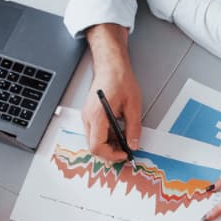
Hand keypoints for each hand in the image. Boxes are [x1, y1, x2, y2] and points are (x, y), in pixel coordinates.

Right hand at [81, 26, 141, 161]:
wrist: (110, 65)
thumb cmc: (119, 79)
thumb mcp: (133, 105)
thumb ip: (133, 127)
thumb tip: (133, 143)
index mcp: (98, 115)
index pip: (97, 146)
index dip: (111, 155)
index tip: (124, 154)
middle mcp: (88, 117)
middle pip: (93, 146)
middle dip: (109, 152)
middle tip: (125, 151)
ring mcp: (87, 115)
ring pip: (93, 140)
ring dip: (108, 145)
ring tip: (124, 140)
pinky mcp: (90, 114)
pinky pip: (95, 132)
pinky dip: (106, 137)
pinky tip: (118, 132)